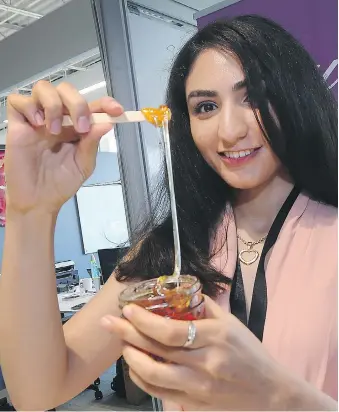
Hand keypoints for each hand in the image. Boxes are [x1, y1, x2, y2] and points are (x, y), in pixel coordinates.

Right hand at [5, 81, 122, 213]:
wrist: (38, 201)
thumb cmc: (62, 184)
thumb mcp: (83, 165)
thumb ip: (92, 144)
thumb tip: (107, 124)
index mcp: (76, 127)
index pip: (91, 106)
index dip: (105, 103)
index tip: (116, 110)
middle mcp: (58, 118)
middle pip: (66, 90)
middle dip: (77, 103)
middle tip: (80, 127)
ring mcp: (37, 120)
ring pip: (43, 88)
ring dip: (53, 105)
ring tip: (53, 130)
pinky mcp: (17, 125)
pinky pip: (17, 100)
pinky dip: (28, 106)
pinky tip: (36, 124)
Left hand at [101, 297, 287, 410]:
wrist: (270, 393)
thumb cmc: (250, 353)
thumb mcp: (232, 323)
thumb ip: (205, 307)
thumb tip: (179, 293)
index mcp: (216, 337)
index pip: (172, 330)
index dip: (145, 321)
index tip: (128, 310)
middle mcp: (206, 363)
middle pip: (157, 350)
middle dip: (127, 334)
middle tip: (109, 323)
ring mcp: (199, 388)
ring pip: (154, 375)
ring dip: (131, 358)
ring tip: (121, 344)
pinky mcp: (195, 405)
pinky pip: (160, 393)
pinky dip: (142, 379)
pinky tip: (135, 366)